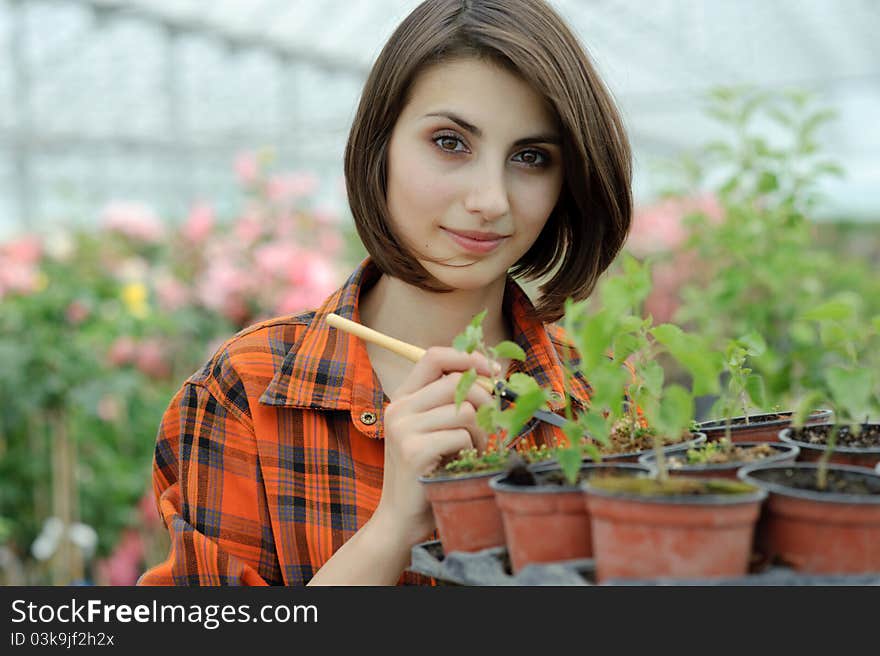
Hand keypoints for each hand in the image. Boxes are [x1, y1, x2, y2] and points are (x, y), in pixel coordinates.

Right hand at [373, 346, 496, 545]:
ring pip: (464, 411)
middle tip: (490, 424)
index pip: (433, 357)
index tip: (492, 370)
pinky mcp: (414, 451)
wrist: (402, 518)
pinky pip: (461, 437)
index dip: (467, 358)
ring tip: (473, 450)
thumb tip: (491, 375)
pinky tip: (461, 463)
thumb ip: (451, 402)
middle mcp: (398, 409)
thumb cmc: (428, 471)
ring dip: (480, 433)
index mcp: (403, 398)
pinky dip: (471, 451)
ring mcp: (403, 429)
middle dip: (484, 401)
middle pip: (455, 383)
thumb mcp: (434, 430)